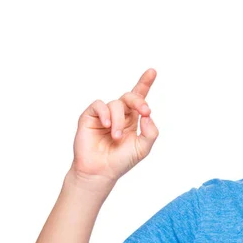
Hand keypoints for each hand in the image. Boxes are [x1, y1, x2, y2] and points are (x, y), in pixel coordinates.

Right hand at [70, 68, 158, 185]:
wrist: (100, 172)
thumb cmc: (121, 161)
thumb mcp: (143, 148)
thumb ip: (151, 132)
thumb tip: (148, 115)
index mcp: (133, 120)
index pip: (140, 99)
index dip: (145, 83)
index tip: (152, 71)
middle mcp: (119, 115)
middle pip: (130, 97)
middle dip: (139, 101)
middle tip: (144, 111)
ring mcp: (104, 115)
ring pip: (116, 104)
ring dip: (119, 120)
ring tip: (116, 137)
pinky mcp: (90, 116)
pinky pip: (99, 105)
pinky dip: (105, 113)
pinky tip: (107, 125)